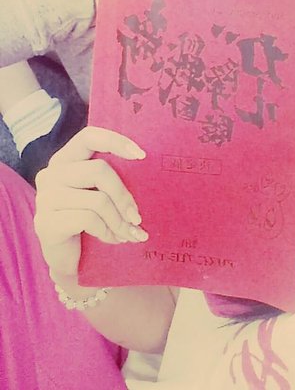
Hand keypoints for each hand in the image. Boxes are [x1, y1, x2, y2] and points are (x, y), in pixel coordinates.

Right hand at [34, 126, 148, 279]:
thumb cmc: (90, 220)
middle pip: (99, 170)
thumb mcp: (100, 193)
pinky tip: (112, 239)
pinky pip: (88, 220)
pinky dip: (107, 231)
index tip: (142, 155)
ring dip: (119, 221)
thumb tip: (147, 167)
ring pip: (97, 199)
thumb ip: (111, 178)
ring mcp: (45, 198)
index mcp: (65, 159)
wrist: (67, 259)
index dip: (116, 141)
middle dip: (124, 196)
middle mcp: (51, 174)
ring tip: (129, 234)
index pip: (89, 136)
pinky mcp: (45, 223)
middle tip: (137, 218)